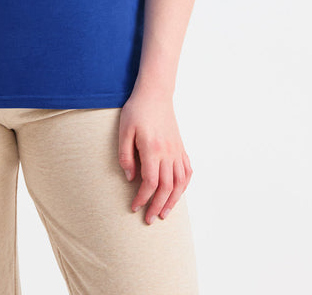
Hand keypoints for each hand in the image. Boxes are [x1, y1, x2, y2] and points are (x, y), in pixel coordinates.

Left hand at [118, 88, 191, 224]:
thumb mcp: (124, 130)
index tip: (134, 207)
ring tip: (164, 213)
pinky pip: (187, 171)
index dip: (142, 198)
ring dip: (173, 201)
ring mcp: (177, 150)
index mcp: (152, 149)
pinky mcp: (181, 147)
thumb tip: (130, 178)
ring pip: (179, 183)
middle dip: (157, 206)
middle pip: (166, 187)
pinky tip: (178, 193)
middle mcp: (168, 152)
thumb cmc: (137, 110)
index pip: (150, 182)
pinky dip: (184, 186)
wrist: (155, 93)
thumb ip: (125, 156)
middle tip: (148, 219)